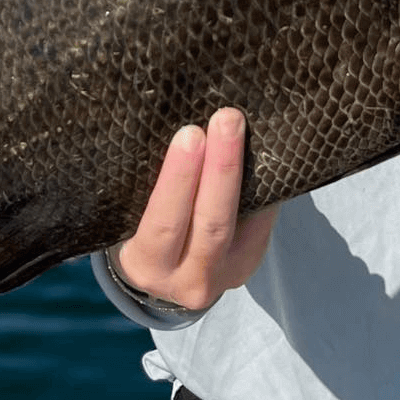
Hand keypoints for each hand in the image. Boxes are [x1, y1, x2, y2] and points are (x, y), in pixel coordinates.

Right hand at [112, 107, 278, 310]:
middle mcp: (187, 280)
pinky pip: (263, 223)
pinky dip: (265, 187)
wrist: (165, 275)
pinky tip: (267, 152)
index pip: (164, 224)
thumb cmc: (141, 230)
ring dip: (245, 171)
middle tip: (226, 119)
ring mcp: (225, 276)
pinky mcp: (250, 264)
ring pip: (241, 223)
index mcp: (146, 265)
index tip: (190, 134)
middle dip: (222, 167)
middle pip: (211, 223)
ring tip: (245, 129)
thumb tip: (182, 130)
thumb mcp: (132, 221)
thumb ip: (149, 189)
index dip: (179, 179)